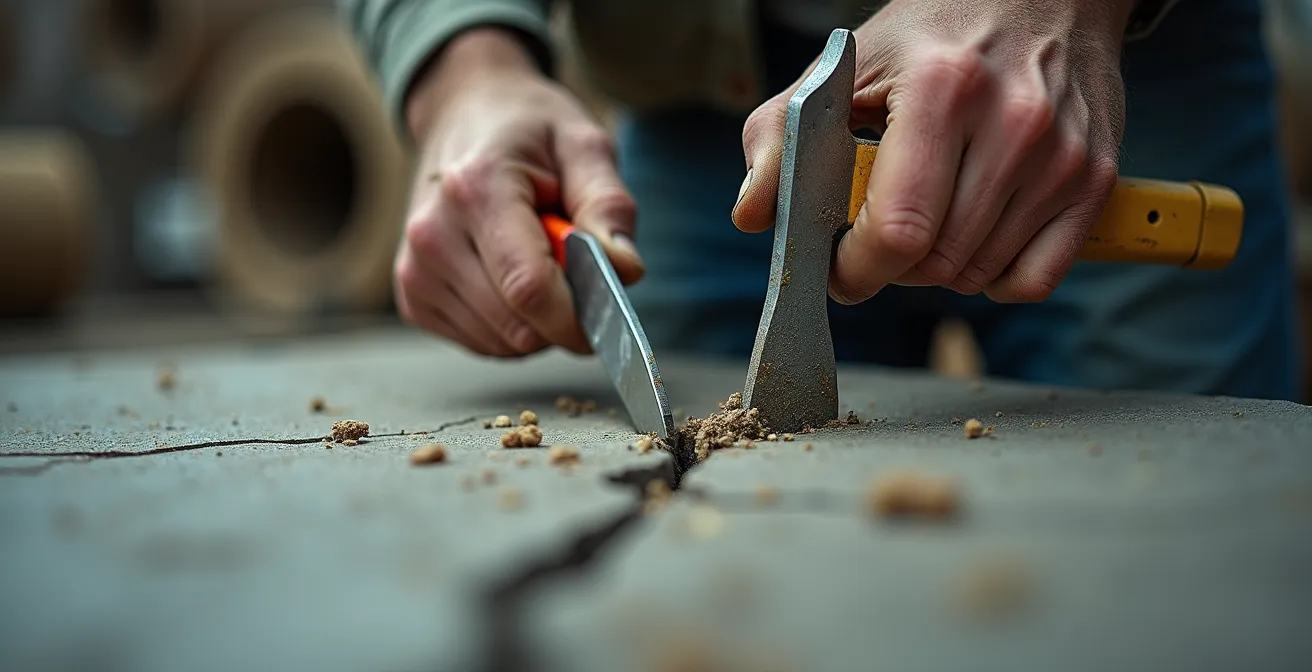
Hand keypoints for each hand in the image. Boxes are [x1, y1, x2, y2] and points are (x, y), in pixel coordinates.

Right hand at [397, 28, 642, 356]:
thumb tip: (625, 271)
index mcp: (477, 190)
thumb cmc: (529, 131)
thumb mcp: (584, 146)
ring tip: (537, 261)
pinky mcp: (412, 296)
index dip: (578, 319)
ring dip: (537, 321)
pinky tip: (509, 277)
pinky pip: (482, 344)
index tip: (610, 318)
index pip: (530, 289)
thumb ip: (609, 207)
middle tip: (574, 267)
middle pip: (518, 327)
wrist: (462, 115)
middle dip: (563, 315)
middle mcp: (433, 235)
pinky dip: (510, 326)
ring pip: (503, 344)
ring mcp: (415, 270)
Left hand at [734, 0, 1135, 302]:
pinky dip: (995, 279)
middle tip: (875, 239)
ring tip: (925, 222)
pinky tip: (975, 239)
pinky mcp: (1094, 179)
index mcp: (940, 90)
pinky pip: (1035, 279)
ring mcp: (1061, 156)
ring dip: (937, 270)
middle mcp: (1012, 124)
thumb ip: (780, 135)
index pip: (895, 230)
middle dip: (888, 269)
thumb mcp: (848, 66)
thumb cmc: (937, 33)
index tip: (836, 267)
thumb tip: (753, 214)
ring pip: (977, 275)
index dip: (853, 269)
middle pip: (934, 262)